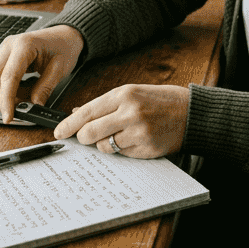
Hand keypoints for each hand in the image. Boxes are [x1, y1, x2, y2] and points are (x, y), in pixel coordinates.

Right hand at [0, 25, 83, 122]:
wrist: (64, 36)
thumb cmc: (63, 47)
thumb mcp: (60, 69)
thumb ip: (45, 88)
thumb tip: (33, 106)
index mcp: (24, 45)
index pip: (9, 77)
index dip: (6, 100)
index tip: (8, 117)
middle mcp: (9, 45)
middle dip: (6, 98)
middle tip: (25, 106)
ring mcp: (4, 50)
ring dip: (9, 93)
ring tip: (30, 93)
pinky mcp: (4, 57)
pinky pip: (0, 77)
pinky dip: (10, 88)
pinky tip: (26, 87)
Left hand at [53, 84, 189, 158]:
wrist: (190, 112)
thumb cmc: (160, 101)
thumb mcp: (132, 93)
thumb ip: (106, 104)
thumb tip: (78, 112)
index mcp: (124, 95)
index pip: (87, 112)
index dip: (69, 124)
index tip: (58, 131)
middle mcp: (130, 113)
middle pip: (90, 133)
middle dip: (83, 137)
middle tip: (85, 137)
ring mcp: (139, 132)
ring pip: (105, 146)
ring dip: (105, 144)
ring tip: (118, 135)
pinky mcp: (146, 148)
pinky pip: (122, 154)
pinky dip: (121, 150)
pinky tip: (132, 140)